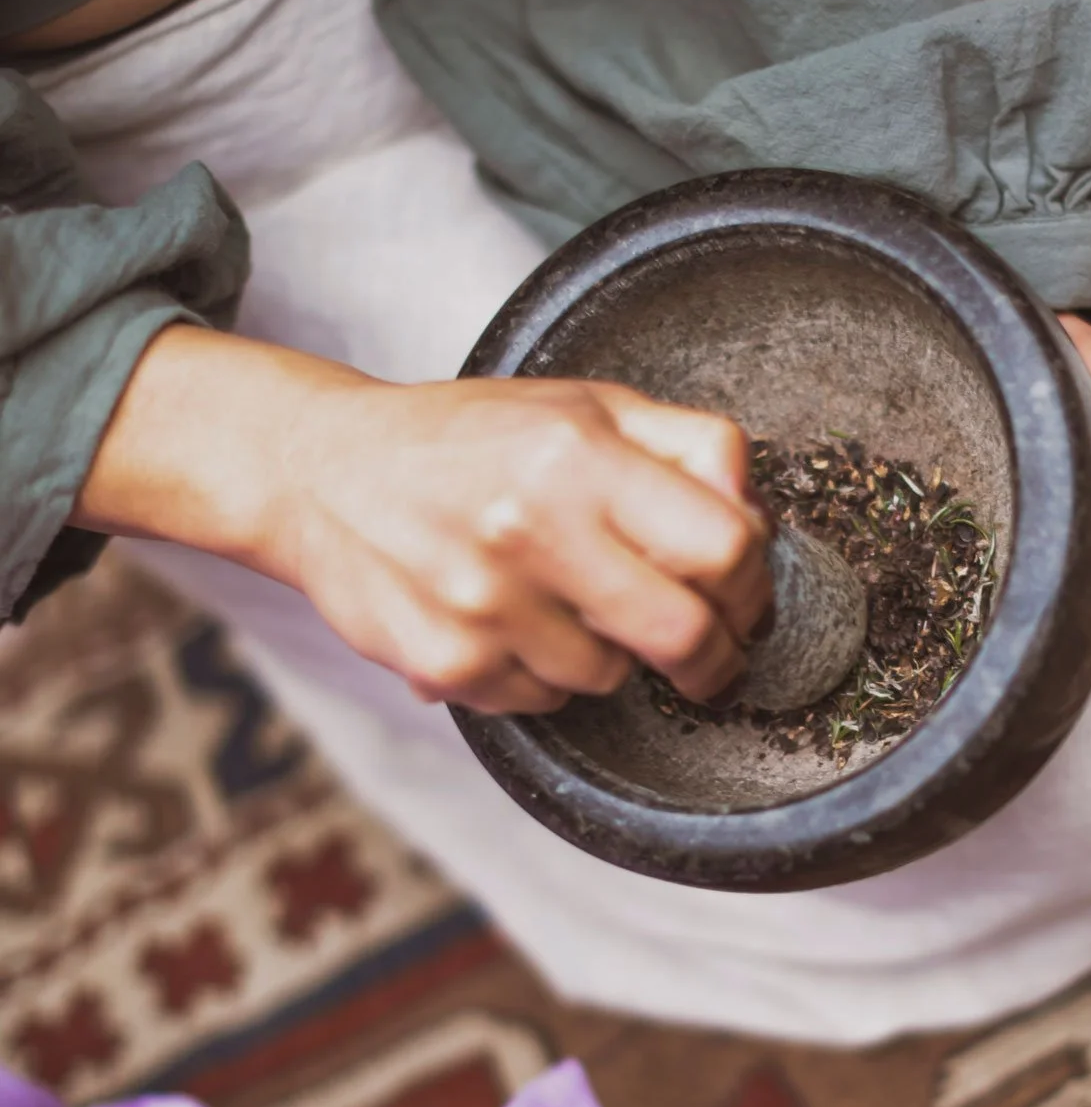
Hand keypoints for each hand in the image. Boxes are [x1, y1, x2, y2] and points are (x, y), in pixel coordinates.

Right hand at [73, 329, 769, 715]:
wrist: (318, 470)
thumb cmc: (465, 438)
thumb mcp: (583, 405)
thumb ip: (686, 444)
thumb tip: (756, 511)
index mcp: (577, 455)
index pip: (724, 546)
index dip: (750, 585)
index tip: (744, 598)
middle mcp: (529, 529)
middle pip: (682, 635)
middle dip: (713, 656)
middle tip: (709, 653)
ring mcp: (483, 605)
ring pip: (610, 678)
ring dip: (610, 656)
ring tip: (564, 604)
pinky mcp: (446, 663)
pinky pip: (542, 701)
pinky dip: (542, 676)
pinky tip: (508, 624)